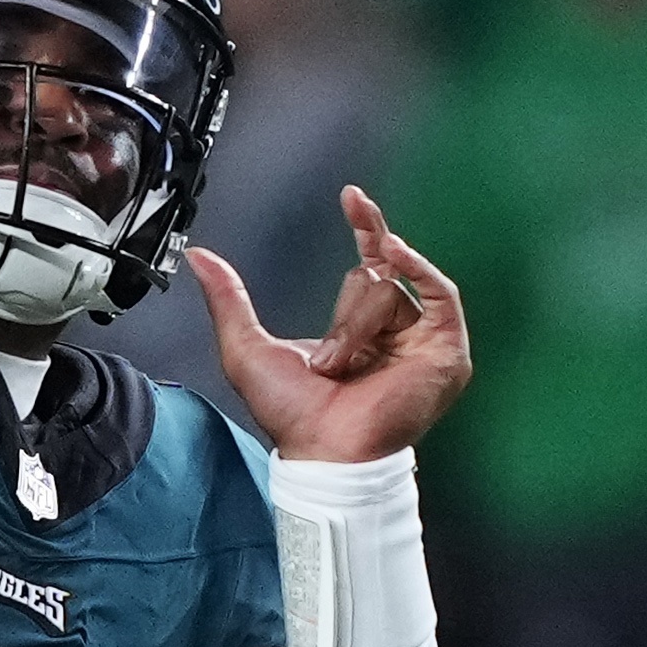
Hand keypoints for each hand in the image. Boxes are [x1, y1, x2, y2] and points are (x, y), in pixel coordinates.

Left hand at [190, 188, 473, 462]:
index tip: (350, 199)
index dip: (365, 228)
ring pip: (389, 290)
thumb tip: (200, 257)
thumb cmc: (293, 414)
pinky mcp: (446, 350)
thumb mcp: (247, 347)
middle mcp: (395, 332)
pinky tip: (397, 256)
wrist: (325, 447)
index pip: (370, 265)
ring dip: (357, 328)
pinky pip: (439, 292)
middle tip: (329, 361)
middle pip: (371, 277)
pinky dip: (419, 270)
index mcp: (361, 330)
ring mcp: (423, 342)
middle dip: (342, 316)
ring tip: (347, 367)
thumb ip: (228, 299)